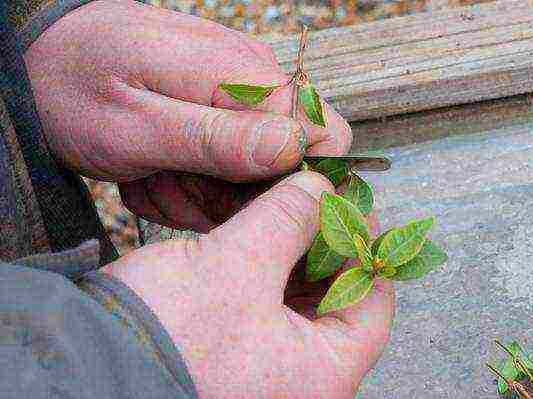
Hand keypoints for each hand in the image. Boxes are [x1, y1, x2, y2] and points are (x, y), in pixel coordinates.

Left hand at [25, 0, 351, 230]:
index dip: (293, 183)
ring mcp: (237, 95)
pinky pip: (228, 163)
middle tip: (171, 185)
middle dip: (233, 194)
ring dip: (203, 190)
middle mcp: (252, 81)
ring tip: (153, 176)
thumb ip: (216, 140)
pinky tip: (154, 171)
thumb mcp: (135, 128)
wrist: (39, 58)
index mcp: (244, 77)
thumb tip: (295, 152)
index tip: (235, 199)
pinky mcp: (219, 110)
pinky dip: (191, 179)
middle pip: (290, 164)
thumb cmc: (75, 87)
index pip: (326, 136)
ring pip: (255, 173)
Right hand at [104, 172, 394, 398]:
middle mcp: (300, 381)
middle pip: (338, 301)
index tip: (350, 207)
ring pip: (300, 302)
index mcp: (322, 373)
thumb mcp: (238, 264)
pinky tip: (259, 237)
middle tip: (317, 201)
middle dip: (328, 245)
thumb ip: (290, 220)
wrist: (84, 364)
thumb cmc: (166, 334)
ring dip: (296, 254)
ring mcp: (267, 370)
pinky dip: (269, 270)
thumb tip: (320, 190)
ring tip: (288, 211)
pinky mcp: (236, 356)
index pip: (373, 302)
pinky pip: (268, 307)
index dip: (365, 246)